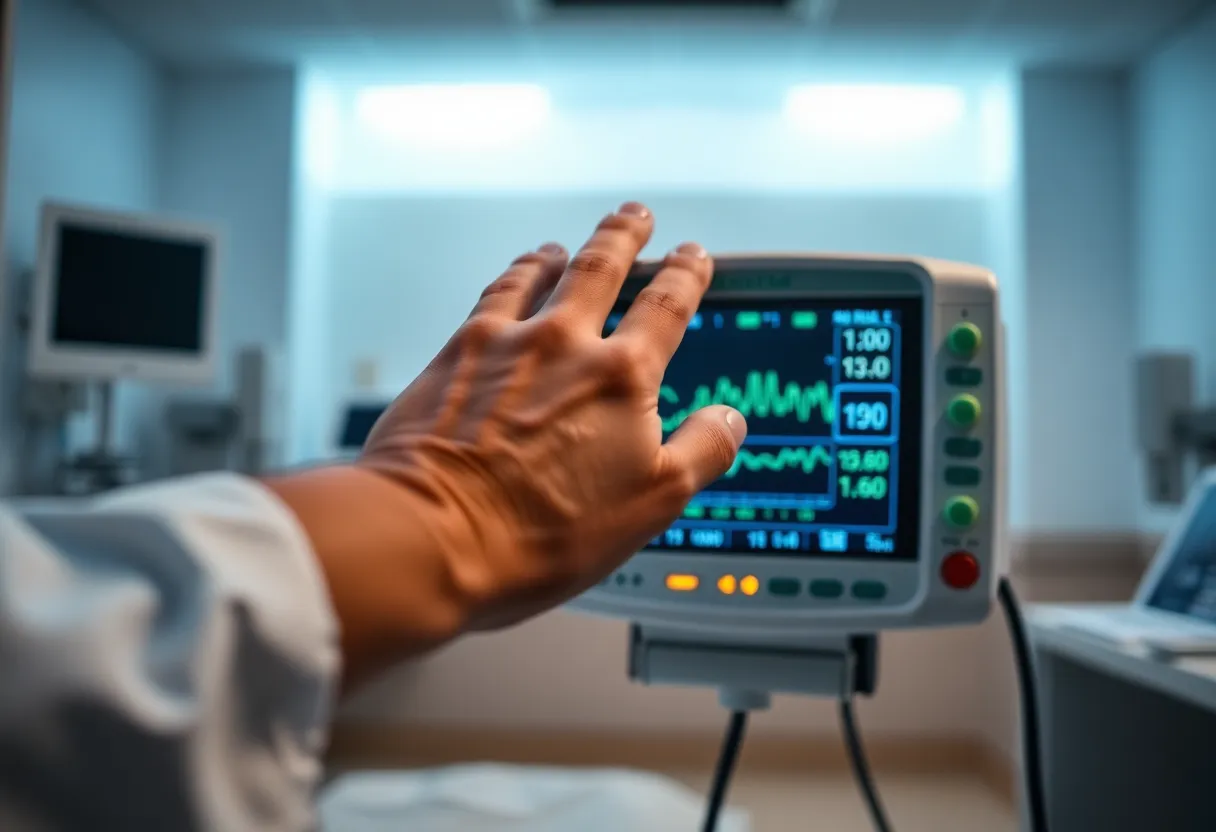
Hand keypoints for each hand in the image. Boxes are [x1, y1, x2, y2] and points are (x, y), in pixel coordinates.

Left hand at [360, 202, 746, 629]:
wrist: (436, 532)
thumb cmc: (542, 530)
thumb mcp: (651, 504)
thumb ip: (701, 452)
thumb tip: (730, 420)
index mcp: (622, 377)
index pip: (667, 307)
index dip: (686, 275)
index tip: (692, 256)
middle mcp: (565, 344)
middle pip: (601, 269)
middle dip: (624, 236)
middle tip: (635, 215)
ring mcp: (506, 343)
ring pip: (542, 275)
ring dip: (561, 254)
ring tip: (567, 247)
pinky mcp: (456, 354)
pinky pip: (493, 295)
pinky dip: (512, 276)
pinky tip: (512, 278)